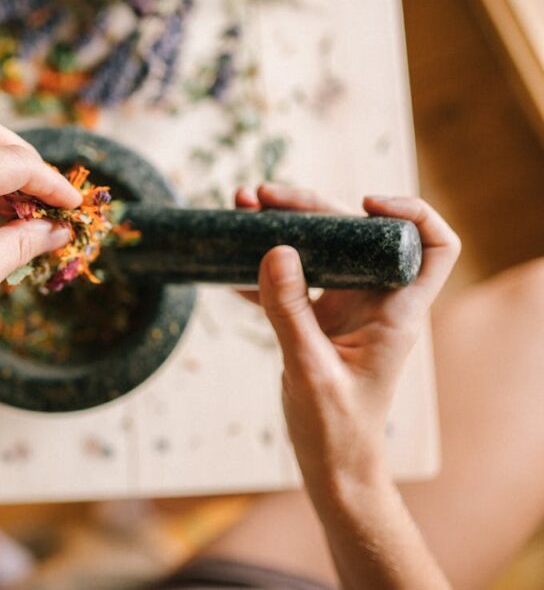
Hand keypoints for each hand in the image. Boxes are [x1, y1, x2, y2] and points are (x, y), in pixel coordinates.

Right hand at [237, 184, 460, 489]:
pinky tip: (229, 262)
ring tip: (241, 207)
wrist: (330, 465)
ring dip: (281, 226)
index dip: (408, 213)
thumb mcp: (309, 368)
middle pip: (354, 232)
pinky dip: (262, 266)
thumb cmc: (336, 428)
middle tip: (261, 195)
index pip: (431, 246)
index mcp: (395, 311)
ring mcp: (344, 307)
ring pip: (319, 249)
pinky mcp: (317, 319)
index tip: (361, 204)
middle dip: (309, 206)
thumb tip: (275, 249)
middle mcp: (374, 301)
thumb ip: (290, 310)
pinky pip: (292, 279)